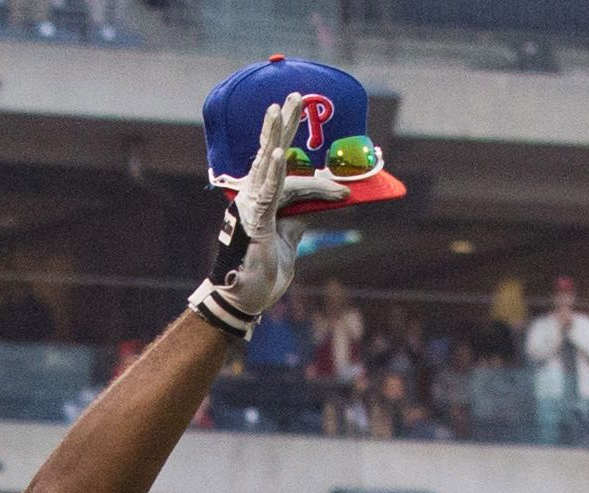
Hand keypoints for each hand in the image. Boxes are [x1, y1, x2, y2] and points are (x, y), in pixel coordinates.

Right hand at [190, 98, 348, 335]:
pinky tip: (280, 151)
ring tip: (282, 109)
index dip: (316, 173)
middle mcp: (252, 196)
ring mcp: (251, 205)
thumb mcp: (289, 240)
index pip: (289, 172)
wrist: (246, 300)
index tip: (342, 183)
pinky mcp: (254, 219)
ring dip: (278, 135)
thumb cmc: (262, 271)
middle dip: (285, 124)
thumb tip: (316, 202)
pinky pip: (268, 191)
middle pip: (271, 152)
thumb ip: (299, 218)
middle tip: (296, 96)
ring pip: (267, 164)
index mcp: (262, 199)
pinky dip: (275, 171)